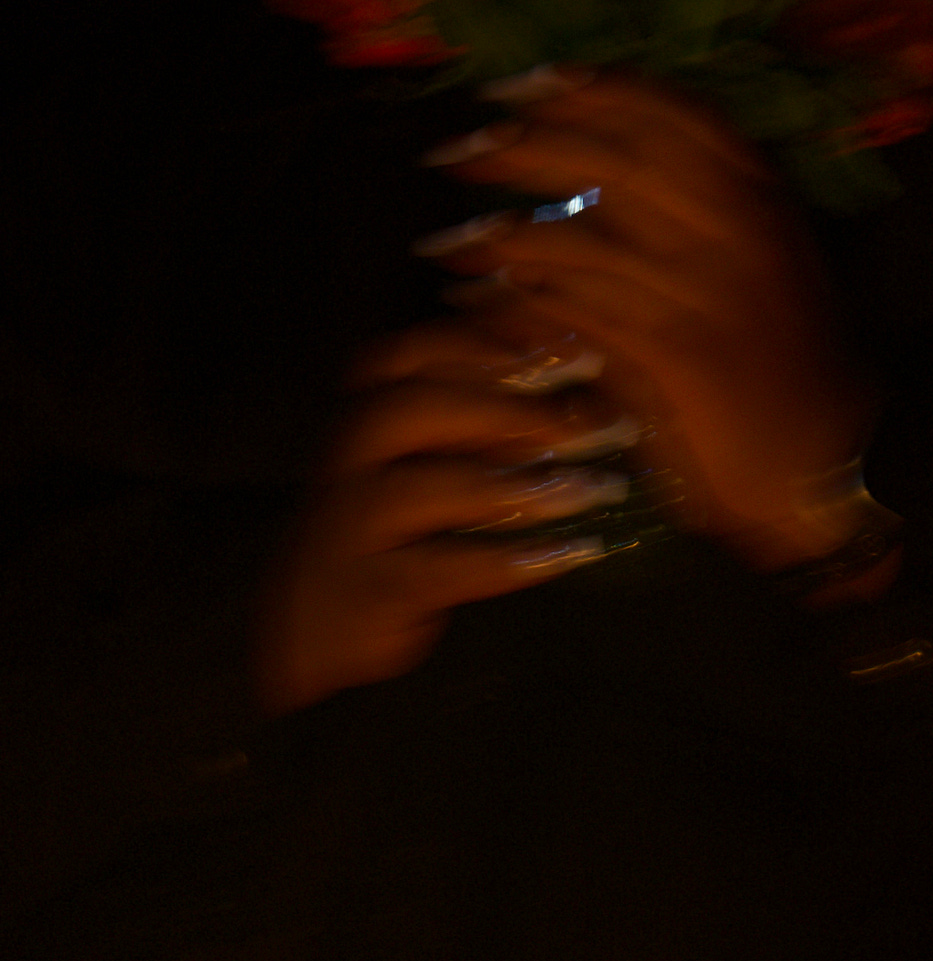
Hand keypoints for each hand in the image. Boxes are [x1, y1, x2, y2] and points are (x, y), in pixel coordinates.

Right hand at [252, 319, 630, 715]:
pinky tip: (568, 554)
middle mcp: (351, 453)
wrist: (312, 615)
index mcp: (372, 404)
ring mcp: (350, 521)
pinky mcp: (368, 588)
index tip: (577, 353)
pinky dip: (508, 560)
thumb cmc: (398, 515)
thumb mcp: (435, 454)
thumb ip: (491, 419)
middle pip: (414, 407)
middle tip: (591, 426)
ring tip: (592, 489)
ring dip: (515, 486)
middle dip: (507, 409)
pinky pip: (438, 569)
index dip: (498, 345)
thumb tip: (590, 399)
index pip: (422, 351)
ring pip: (421, 488)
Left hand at [418, 71, 885, 574]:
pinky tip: (477, 298)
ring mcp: (709, 290)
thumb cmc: (784, 369)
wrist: (829, 471)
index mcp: (761, 199)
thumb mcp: (760, 269)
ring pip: (584, 240)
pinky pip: (576, 313)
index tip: (527, 81)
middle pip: (615, 161)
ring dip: (504, 235)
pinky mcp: (677, 353)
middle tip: (461, 150)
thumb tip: (594, 176)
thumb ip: (694, 215)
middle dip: (529, 146)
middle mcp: (738, 231)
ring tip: (446, 238)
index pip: (672, 114)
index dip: (594, 90)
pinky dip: (520, 303)